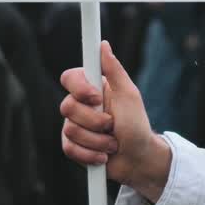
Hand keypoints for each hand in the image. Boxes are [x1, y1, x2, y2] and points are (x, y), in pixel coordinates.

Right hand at [60, 40, 172, 202]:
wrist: (137, 159)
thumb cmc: (136, 124)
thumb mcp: (129, 95)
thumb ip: (114, 70)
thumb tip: (103, 44)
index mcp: (93, 88)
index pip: (70, 78)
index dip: (79, 88)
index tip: (96, 97)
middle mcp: (81, 105)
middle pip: (67, 106)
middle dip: (94, 121)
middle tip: (112, 125)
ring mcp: (75, 125)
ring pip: (70, 130)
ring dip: (97, 140)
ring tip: (112, 143)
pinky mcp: (72, 146)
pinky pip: (69, 148)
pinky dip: (90, 155)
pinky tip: (103, 156)